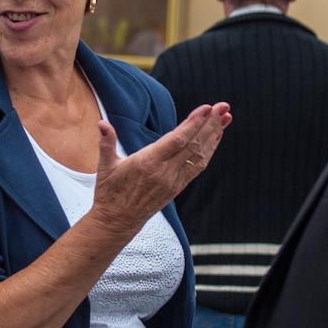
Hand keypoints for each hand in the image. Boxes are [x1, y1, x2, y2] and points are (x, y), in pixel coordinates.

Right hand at [90, 103, 231, 237]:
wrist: (118, 222)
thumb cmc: (110, 192)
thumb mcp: (104, 167)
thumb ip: (105, 143)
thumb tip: (101, 123)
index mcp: (148, 163)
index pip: (177, 140)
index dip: (194, 123)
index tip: (207, 108)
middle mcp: (165, 172)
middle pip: (193, 144)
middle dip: (210, 123)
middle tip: (223, 106)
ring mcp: (174, 180)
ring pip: (199, 154)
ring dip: (213, 134)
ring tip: (225, 116)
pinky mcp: (178, 187)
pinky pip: (198, 166)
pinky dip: (209, 150)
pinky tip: (216, 137)